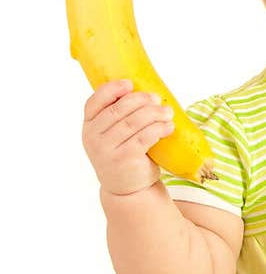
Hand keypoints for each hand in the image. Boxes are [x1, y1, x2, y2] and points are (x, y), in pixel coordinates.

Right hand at [81, 80, 175, 196]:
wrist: (127, 189)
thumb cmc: (124, 155)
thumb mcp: (113, 136)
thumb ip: (119, 116)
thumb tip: (145, 91)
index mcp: (89, 126)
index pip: (94, 102)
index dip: (111, 90)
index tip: (129, 84)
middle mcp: (93, 138)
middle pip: (118, 109)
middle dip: (141, 100)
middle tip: (157, 98)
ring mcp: (107, 150)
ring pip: (134, 122)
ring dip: (155, 113)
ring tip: (167, 112)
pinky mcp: (125, 158)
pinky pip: (145, 136)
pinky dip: (159, 128)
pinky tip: (168, 127)